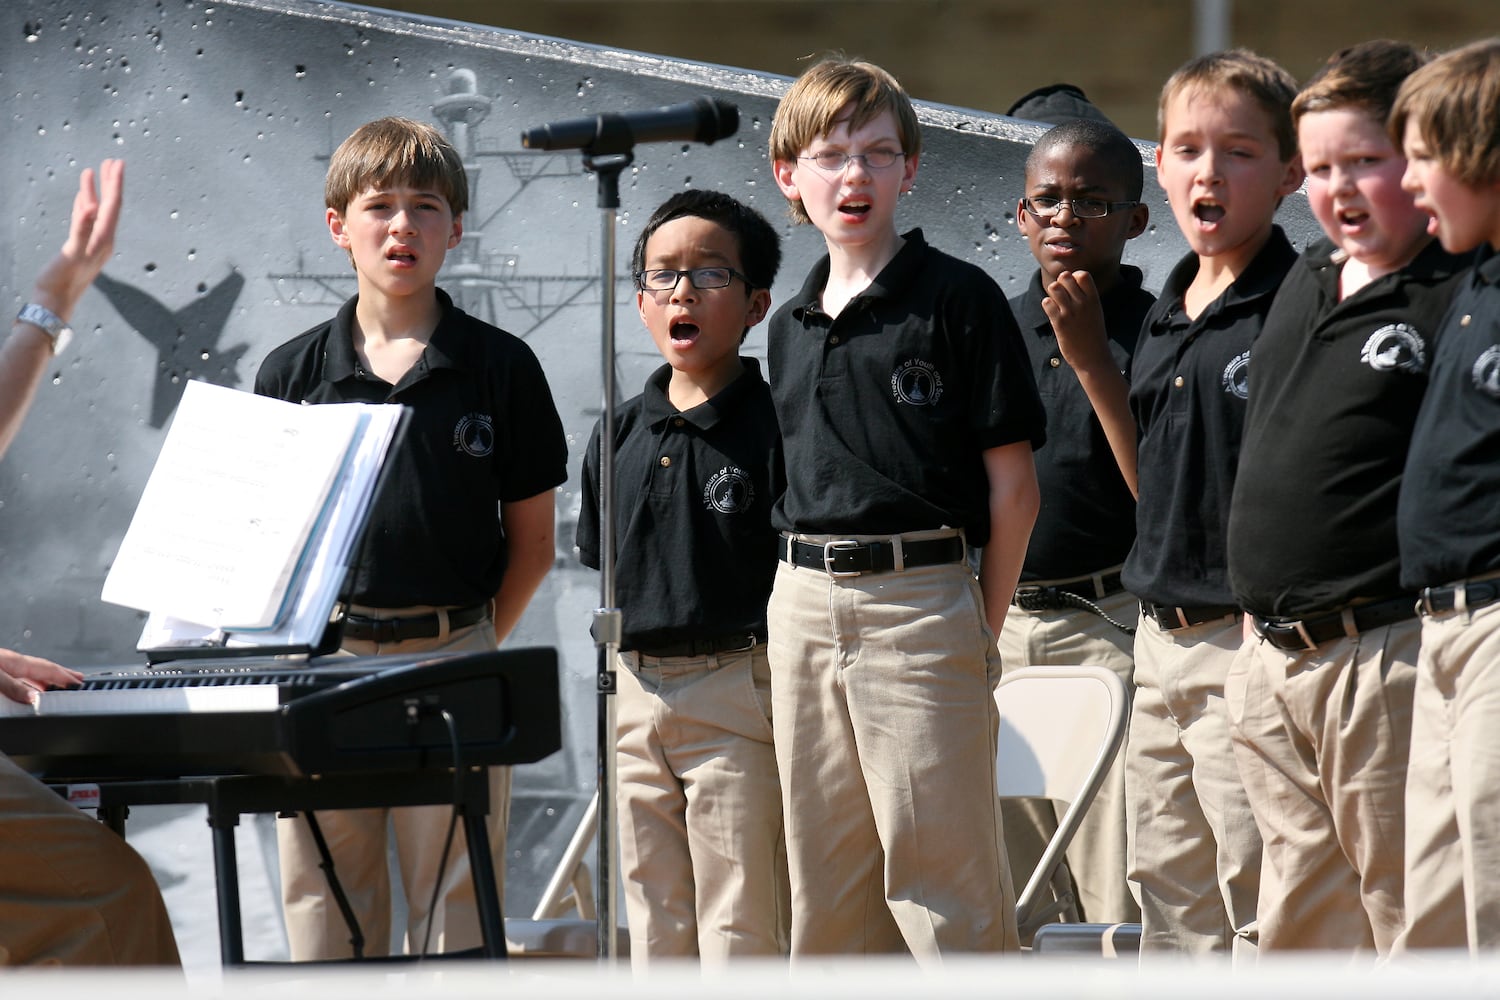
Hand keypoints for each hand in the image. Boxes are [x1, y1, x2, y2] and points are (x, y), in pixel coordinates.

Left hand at [0, 647, 82, 705]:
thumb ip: (15, 687)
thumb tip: (35, 697)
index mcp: (15, 661)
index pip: (48, 669)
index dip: (65, 676)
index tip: (80, 684)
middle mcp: (12, 662)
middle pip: (43, 668)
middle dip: (63, 674)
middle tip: (79, 679)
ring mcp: (4, 666)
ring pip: (32, 672)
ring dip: (47, 680)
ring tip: (58, 686)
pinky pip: (20, 676)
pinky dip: (31, 682)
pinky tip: (28, 688)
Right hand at [29, 159, 124, 322]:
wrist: (53, 302)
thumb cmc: (61, 281)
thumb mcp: (73, 253)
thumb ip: (82, 230)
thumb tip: (93, 208)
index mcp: (104, 239)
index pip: (113, 205)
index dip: (115, 183)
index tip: (118, 163)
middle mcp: (102, 240)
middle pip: (110, 205)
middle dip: (111, 182)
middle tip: (113, 161)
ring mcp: (91, 243)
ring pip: (97, 211)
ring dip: (97, 190)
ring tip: (95, 171)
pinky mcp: (80, 246)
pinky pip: (86, 220)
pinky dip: (86, 205)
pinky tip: (85, 197)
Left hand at [1040, 269, 1112, 373]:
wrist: (1093, 358)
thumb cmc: (1093, 335)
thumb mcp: (1095, 312)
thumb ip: (1085, 297)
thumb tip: (1070, 281)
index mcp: (1094, 299)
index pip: (1082, 275)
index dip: (1074, 277)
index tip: (1073, 289)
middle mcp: (1083, 303)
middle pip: (1065, 277)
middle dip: (1060, 283)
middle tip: (1061, 296)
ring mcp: (1070, 312)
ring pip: (1054, 288)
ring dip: (1052, 293)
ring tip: (1056, 304)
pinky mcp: (1059, 323)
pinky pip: (1047, 303)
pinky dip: (1047, 305)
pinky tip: (1053, 313)